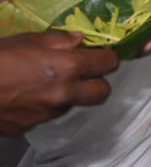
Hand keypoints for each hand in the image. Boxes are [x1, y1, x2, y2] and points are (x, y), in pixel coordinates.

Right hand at [0, 33, 119, 135]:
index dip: (107, 57)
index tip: (101, 54)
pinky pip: (46, 115)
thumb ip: (59, 40)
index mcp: (67, 67)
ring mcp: (45, 114)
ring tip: (45, 83)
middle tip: (83, 73)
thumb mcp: (28, 39)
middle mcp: (62, 94)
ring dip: (67, 94)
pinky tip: (25, 96)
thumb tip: (80, 40)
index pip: (109, 63)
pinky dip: (43, 106)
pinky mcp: (28, 127)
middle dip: (97, 82)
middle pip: (101, 93)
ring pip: (72, 105)